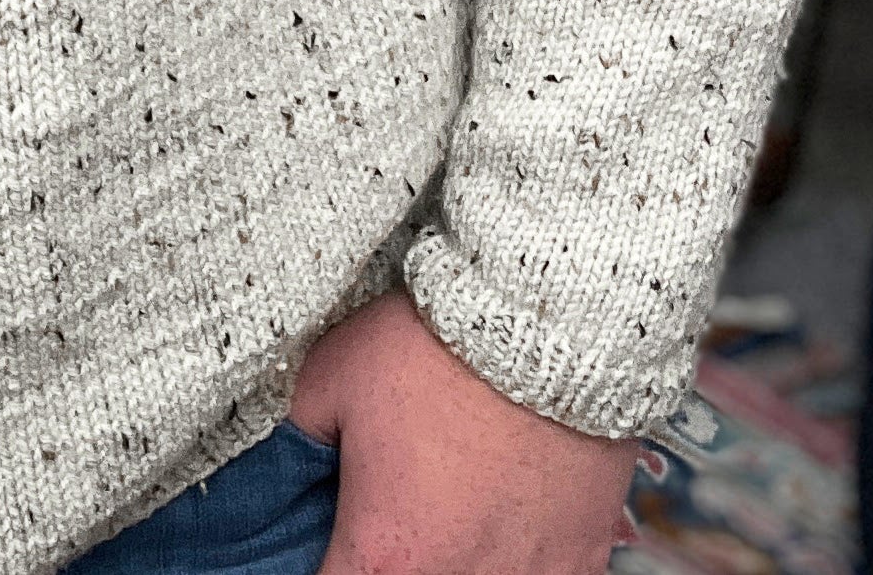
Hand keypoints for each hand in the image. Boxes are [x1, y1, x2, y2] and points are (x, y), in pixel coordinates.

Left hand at [291, 290, 635, 573]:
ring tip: (450, 511)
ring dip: (455, 559)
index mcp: (385, 557)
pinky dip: (515, 561)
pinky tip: (504, 522)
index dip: (326, 564)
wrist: (543, 322)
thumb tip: (294, 458)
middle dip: (393, 560)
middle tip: (393, 513)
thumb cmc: (435, 347)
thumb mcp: (331, 374)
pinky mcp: (578, 561)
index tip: (334, 541)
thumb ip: (301, 434)